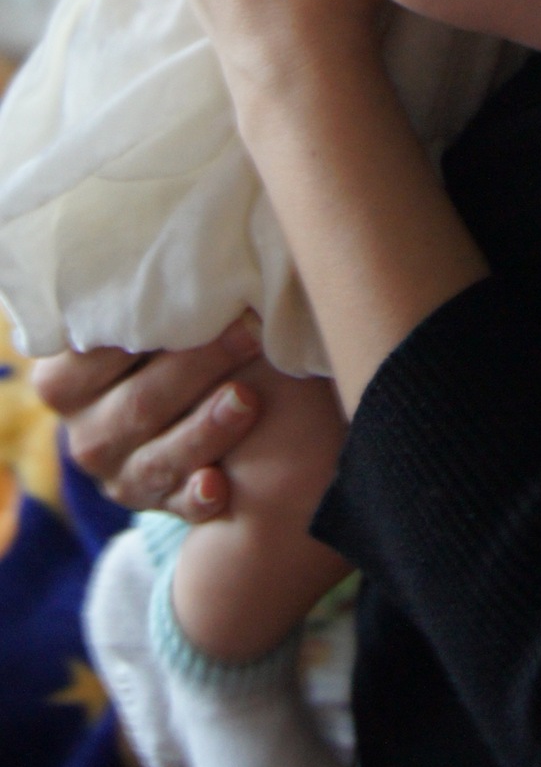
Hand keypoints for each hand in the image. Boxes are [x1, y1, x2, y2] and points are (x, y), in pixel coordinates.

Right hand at [30, 318, 264, 521]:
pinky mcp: (159, 504)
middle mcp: (85, 436)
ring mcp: (119, 476)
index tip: (197, 296)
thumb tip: (191, 259)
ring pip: (161, 458)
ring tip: (247, 399)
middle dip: (198, 367)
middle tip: (249, 331)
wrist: (173, 403)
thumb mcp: (138, 327)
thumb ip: (147, 306)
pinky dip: (199, 497)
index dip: (148, 327)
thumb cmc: (159, 345)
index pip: (97, 356)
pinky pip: (179, 507)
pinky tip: (221, 485)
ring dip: (206, 429)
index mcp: (64, 383)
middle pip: (139, 403)